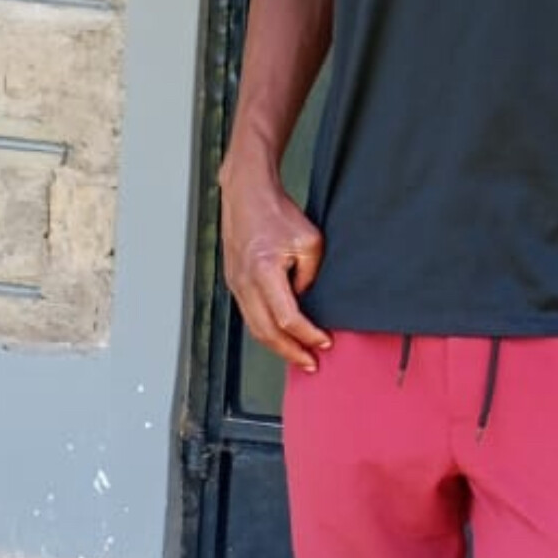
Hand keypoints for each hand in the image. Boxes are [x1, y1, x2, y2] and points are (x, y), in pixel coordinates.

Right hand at [219, 160, 330, 370]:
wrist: (247, 194)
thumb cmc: (277, 213)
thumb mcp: (310, 242)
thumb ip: (310, 277)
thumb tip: (306, 302)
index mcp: (264, 271)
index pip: (287, 318)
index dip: (307, 335)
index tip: (324, 342)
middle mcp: (244, 282)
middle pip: (266, 332)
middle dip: (290, 352)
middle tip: (311, 363)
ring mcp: (235, 283)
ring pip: (254, 327)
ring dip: (277, 346)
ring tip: (298, 355)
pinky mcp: (234, 282)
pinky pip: (249, 314)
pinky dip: (266, 330)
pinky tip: (281, 336)